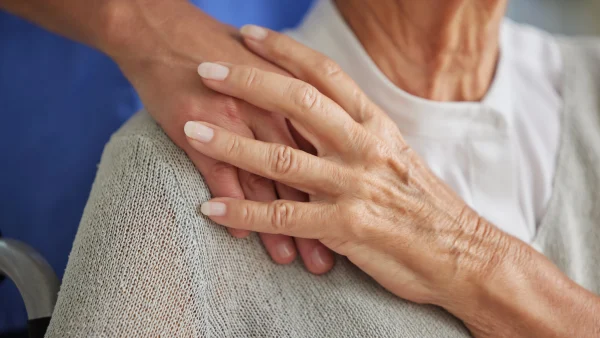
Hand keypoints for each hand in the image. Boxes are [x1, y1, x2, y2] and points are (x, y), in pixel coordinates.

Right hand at [100, 2, 332, 273]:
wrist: (164, 30)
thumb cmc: (220, 52)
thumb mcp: (269, 70)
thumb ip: (297, 105)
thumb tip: (322, 140)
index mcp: (291, 97)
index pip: (322, 154)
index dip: (339, 193)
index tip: (354, 228)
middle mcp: (268, 111)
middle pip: (300, 174)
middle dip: (316, 220)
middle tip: (329, 260)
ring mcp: (232, 120)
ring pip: (263, 182)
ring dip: (277, 226)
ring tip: (291, 260)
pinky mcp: (195, 127)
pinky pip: (218, 172)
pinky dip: (232, 205)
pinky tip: (241, 235)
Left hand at [184, 26, 510, 306]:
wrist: (464, 254)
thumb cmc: (426, 206)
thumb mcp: (396, 158)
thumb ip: (358, 136)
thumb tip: (323, 116)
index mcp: (376, 126)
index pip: (326, 76)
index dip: (287, 52)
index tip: (252, 35)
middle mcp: (364, 148)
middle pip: (299, 103)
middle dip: (249, 82)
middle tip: (207, 67)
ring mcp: (354, 186)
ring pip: (283, 158)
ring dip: (233, 144)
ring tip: (193, 130)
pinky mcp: (346, 227)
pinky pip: (285, 218)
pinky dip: (245, 212)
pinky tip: (213, 207)